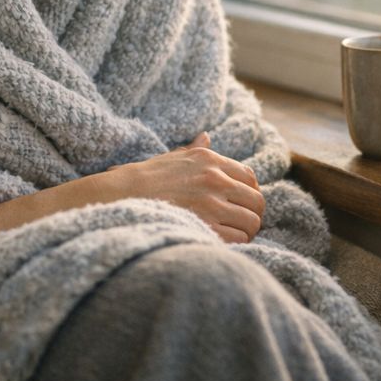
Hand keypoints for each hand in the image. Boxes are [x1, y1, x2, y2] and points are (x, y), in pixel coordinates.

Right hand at [99, 130, 264, 244]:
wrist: (123, 196)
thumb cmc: (147, 178)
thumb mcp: (174, 157)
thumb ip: (195, 148)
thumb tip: (206, 136)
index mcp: (210, 160)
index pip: (250, 177)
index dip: (251, 192)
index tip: (242, 203)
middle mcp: (215, 180)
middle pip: (257, 201)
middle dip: (252, 214)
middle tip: (240, 222)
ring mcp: (212, 204)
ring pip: (252, 222)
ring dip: (245, 231)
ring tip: (232, 234)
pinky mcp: (206, 227)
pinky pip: (238, 239)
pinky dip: (235, 244)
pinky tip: (221, 242)